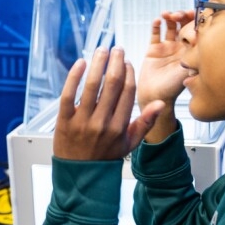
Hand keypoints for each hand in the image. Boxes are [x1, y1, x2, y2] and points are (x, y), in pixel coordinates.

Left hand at [54, 47, 164, 161]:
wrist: (80, 175)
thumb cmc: (105, 157)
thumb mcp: (129, 143)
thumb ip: (145, 122)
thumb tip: (160, 103)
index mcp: (119, 126)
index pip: (127, 92)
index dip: (128, 73)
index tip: (127, 62)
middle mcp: (102, 122)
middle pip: (112, 84)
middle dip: (115, 62)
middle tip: (116, 49)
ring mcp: (82, 121)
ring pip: (92, 85)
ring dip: (98, 63)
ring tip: (101, 50)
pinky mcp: (64, 120)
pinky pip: (68, 94)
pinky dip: (74, 76)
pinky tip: (81, 63)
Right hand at [137, 11, 193, 111]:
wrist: (156, 96)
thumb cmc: (174, 87)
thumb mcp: (189, 70)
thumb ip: (196, 54)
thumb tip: (203, 37)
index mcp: (191, 50)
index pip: (195, 30)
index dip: (195, 20)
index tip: (193, 14)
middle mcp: (180, 46)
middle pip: (183, 24)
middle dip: (182, 16)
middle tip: (179, 15)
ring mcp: (167, 46)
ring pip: (170, 26)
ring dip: (169, 17)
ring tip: (167, 15)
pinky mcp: (154, 49)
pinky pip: (155, 33)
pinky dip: (156, 25)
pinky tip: (157, 21)